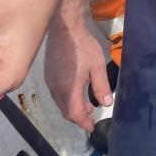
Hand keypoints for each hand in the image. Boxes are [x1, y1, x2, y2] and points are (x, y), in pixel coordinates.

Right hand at [45, 17, 111, 131]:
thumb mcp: (97, 66)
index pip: (74, 114)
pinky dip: (67, 99)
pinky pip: (57, 94)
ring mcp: (50, 82)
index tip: (91, 127)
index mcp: (69, 88)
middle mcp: (56, 89)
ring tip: (86, 106)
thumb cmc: (83, 46)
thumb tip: (106, 103)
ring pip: (60, 103)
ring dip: (72, 108)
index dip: (83, 123)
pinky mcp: (49, 75)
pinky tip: (77, 92)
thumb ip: (101, 86)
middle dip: (78, 117)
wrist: (64, 28)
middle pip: (66, 111)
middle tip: (91, 117)